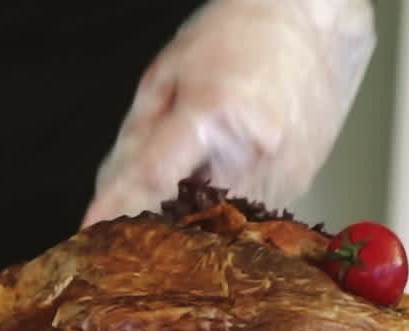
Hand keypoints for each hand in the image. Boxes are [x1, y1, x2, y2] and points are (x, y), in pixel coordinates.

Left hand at [83, 0, 374, 223]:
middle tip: (144, 215)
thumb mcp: (169, 72)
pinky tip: (227, 177)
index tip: (93, 231)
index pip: (151, 178)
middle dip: (159, 217)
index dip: (117, 208)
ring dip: (196, 216)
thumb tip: (110, 192)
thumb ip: (136, 137)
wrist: (316, 16)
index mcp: (214, 115)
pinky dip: (229, 206)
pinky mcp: (299, 182)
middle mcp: (252, 151)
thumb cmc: (240, 31)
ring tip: (192, 187)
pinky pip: (250, 213)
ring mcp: (281, 171)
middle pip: (185, 213)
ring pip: (218, 222)